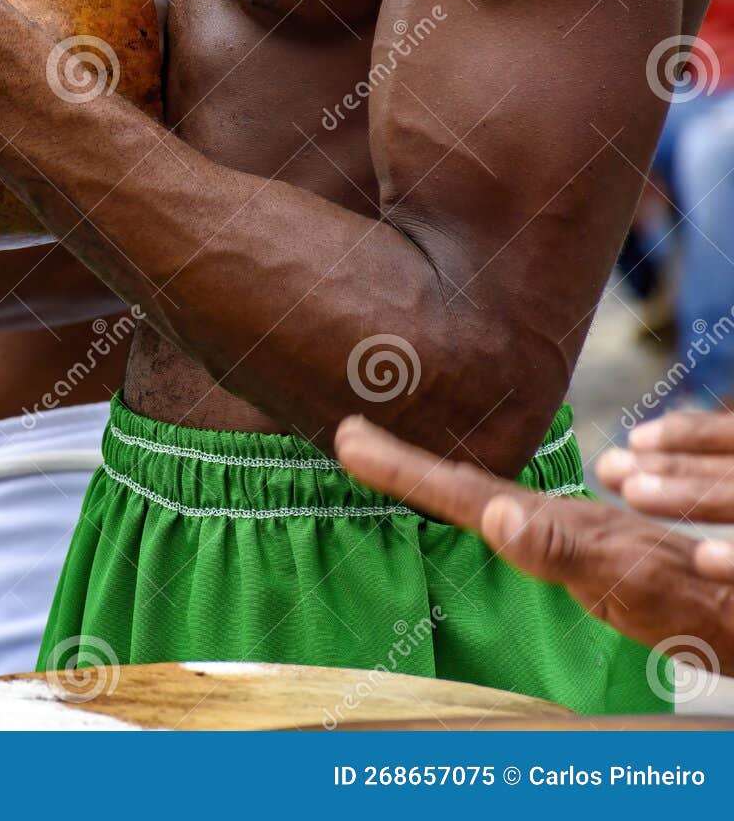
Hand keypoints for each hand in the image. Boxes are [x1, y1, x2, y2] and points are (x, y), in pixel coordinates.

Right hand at [334, 415, 733, 668]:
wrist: (732, 607)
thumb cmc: (690, 604)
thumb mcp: (625, 580)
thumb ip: (559, 551)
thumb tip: (492, 515)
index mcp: (548, 525)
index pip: (459, 492)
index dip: (402, 468)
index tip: (350, 439)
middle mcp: (552, 522)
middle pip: (464, 488)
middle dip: (403, 465)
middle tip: (348, 437)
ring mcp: (568, 536)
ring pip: (487, 499)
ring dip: (432, 480)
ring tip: (385, 459)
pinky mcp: (585, 552)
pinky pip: (513, 521)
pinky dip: (475, 505)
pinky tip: (474, 506)